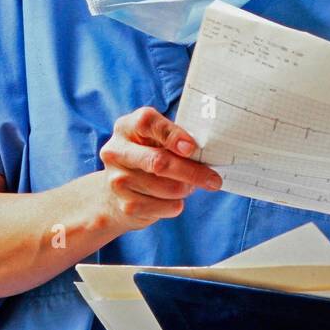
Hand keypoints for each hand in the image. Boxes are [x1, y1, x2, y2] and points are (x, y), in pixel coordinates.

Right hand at [98, 106, 220, 232]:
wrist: (117, 193)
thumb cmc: (148, 158)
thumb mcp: (156, 141)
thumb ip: (176, 140)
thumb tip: (206, 152)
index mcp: (127, 127)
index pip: (148, 123)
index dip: (172, 135)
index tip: (192, 148)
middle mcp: (116, 151)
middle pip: (159, 161)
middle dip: (192, 172)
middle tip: (214, 180)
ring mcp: (118, 180)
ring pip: (167, 188)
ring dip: (186, 189)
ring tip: (187, 186)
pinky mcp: (126, 205)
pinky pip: (165, 206)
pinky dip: (177, 204)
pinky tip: (172, 199)